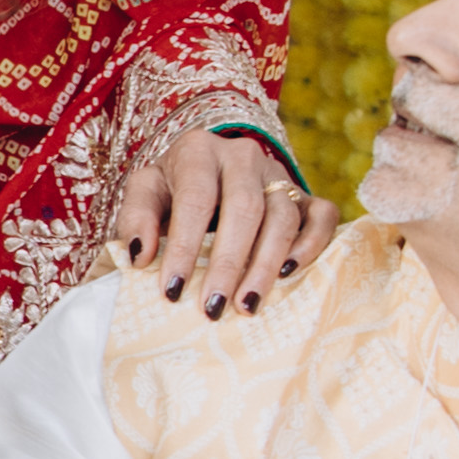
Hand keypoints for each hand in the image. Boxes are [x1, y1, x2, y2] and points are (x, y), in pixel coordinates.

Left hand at [114, 116, 334, 317]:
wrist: (208, 173)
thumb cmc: (172, 192)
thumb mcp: (145, 194)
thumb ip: (136, 218)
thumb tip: (140, 256)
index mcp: (198, 151)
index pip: (195, 198)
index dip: (185, 246)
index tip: (172, 291)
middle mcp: (243, 157)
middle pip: (244, 208)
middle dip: (228, 262)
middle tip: (213, 307)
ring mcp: (278, 175)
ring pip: (283, 216)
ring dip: (265, 264)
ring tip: (247, 305)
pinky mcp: (305, 195)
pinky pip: (323, 215)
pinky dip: (313, 244)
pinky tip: (289, 274)